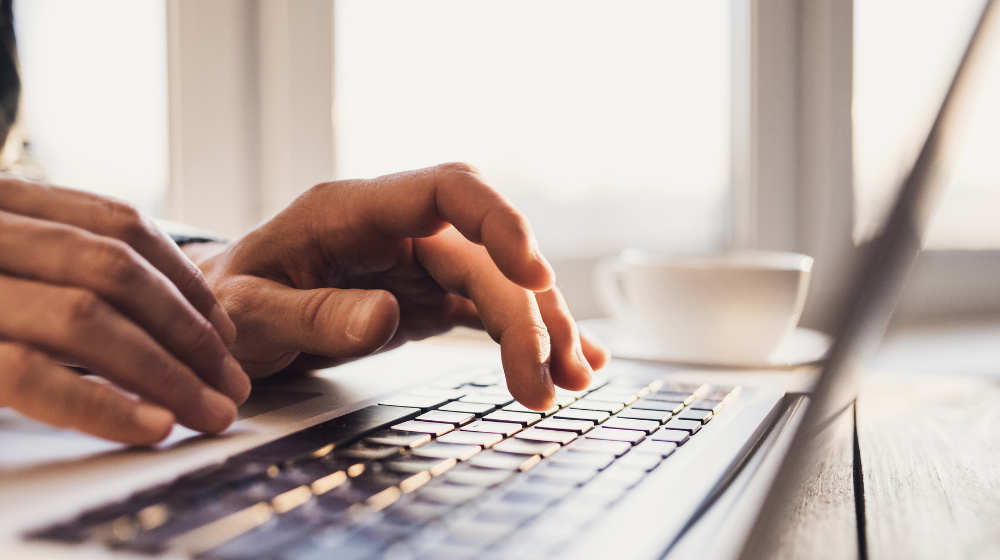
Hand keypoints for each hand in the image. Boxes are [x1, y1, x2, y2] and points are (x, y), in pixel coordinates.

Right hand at [0, 175, 249, 443]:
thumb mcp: (6, 261)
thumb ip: (58, 263)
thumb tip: (165, 309)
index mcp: (8, 203)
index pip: (120, 224)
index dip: (185, 278)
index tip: (226, 329)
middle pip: (115, 272)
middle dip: (188, 333)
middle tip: (233, 384)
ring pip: (86, 320)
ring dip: (166, 372)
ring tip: (211, 412)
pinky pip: (32, 376)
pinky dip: (102, 403)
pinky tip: (155, 425)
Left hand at [188, 163, 609, 409]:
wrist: (223, 320)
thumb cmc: (227, 305)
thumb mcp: (249, 314)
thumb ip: (313, 314)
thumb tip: (384, 318)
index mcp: (353, 211)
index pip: (445, 189)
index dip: (498, 221)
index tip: (533, 272)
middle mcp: (397, 230)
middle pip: (485, 255)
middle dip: (525, 314)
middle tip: (545, 380)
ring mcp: (417, 263)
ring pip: (498, 283)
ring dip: (540, 330)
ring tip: (569, 383)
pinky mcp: (427, 296)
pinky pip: (487, 308)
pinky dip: (526, 335)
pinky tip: (566, 362)